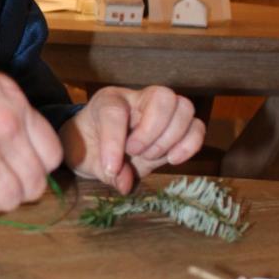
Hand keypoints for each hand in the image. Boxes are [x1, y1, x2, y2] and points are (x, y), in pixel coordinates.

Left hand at [59, 85, 205, 193]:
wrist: (95, 145)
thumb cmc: (86, 145)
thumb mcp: (82, 157)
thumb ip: (101, 168)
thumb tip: (125, 183)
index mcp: (107, 101)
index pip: (115, 112)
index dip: (114, 141)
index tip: (111, 167)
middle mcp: (136, 99)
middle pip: (162, 96)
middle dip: (151, 131)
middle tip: (134, 152)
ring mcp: (160, 111)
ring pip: (184, 107)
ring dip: (170, 138)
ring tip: (149, 157)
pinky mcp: (176, 128)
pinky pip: (197, 127)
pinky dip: (190, 145)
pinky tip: (172, 159)